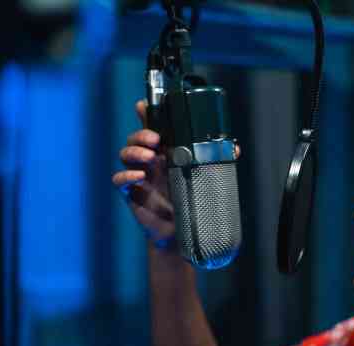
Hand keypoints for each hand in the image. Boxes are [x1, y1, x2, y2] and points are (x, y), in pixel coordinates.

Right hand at [111, 100, 240, 247]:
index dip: (146, 113)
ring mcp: (139, 175)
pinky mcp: (131, 192)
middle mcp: (151, 160)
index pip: (153, 127)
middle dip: (142, 134)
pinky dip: (125, 175)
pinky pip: (119, 180)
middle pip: (136, 138)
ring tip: (149, 156)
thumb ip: (217, 161)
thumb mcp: (205, 178)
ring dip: (134, 151)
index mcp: (166, 151)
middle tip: (155, 139)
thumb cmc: (192, 199)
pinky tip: (138, 176)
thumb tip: (234, 149)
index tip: (144, 106)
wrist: (181, 232)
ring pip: (125, 154)